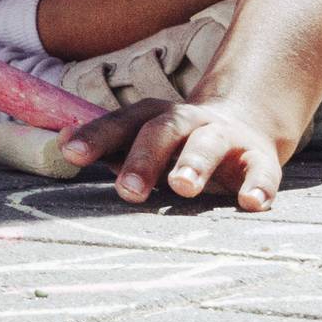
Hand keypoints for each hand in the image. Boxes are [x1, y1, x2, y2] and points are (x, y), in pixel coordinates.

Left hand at [61, 97, 285, 209]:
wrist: (244, 122)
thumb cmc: (177, 143)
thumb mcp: (145, 139)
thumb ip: (110, 145)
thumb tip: (60, 143)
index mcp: (153, 117)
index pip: (120, 123)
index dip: (96, 136)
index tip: (70, 152)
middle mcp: (187, 121)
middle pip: (162, 130)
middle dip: (143, 158)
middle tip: (127, 190)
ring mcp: (224, 137)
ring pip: (208, 144)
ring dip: (194, 164)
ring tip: (182, 187)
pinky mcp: (258, 158)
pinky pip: (262, 170)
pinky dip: (258, 186)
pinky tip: (251, 203)